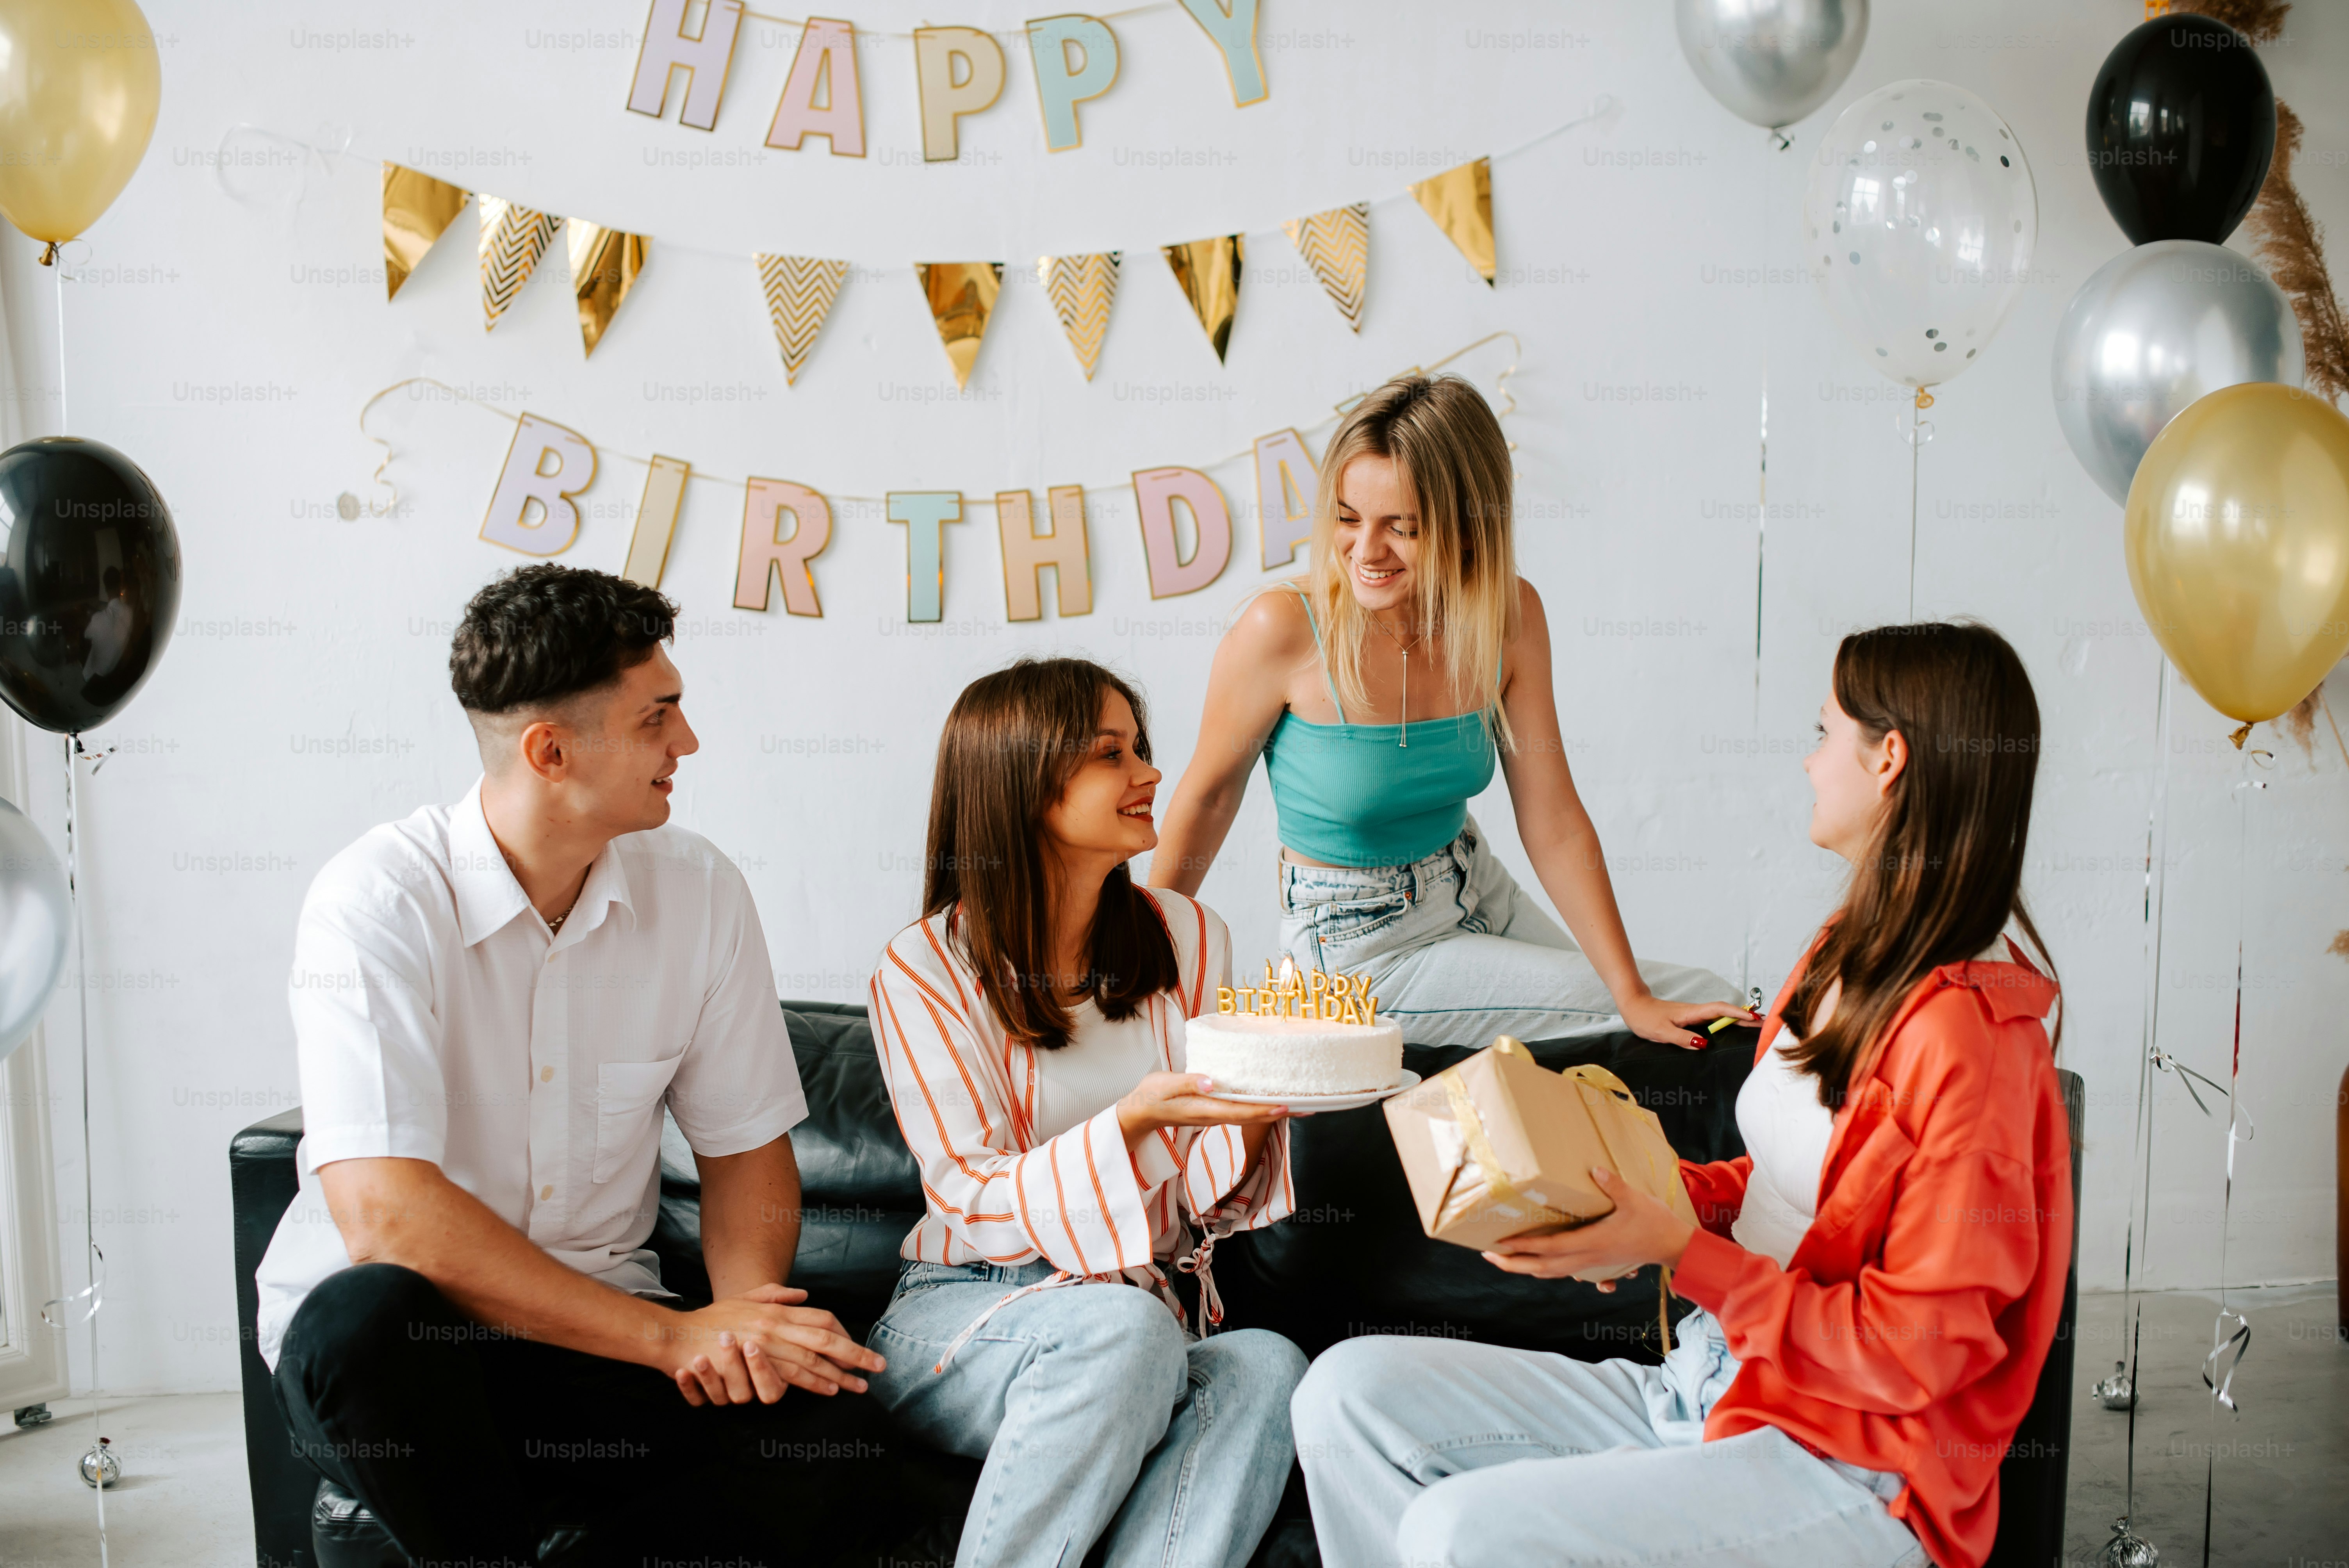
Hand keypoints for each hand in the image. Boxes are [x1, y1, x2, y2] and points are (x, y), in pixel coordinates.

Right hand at [656, 1285, 885, 1406]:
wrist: (677, 1335)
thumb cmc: (711, 1319)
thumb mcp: (744, 1299)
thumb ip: (775, 1294)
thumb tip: (804, 1295)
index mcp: (777, 1310)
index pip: (822, 1319)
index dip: (844, 1334)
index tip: (860, 1348)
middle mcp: (777, 1324)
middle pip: (825, 1339)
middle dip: (854, 1354)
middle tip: (877, 1367)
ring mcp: (766, 1343)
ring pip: (812, 1359)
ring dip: (837, 1374)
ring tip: (857, 1385)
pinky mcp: (754, 1362)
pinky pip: (790, 1374)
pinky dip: (812, 1381)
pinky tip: (827, 1389)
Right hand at [1117, 1072, 1289, 1142]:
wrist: (1140, 1112)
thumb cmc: (1151, 1096)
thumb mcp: (1165, 1085)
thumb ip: (1188, 1083)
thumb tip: (1212, 1083)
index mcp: (1204, 1109)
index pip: (1241, 1111)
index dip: (1264, 1109)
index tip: (1286, 1106)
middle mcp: (1214, 1115)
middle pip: (1253, 1117)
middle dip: (1280, 1113)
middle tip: (1308, 1107)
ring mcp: (1215, 1115)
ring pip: (1250, 1115)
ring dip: (1274, 1111)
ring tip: (1298, 1105)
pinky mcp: (1214, 1111)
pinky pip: (1243, 1111)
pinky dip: (1260, 1107)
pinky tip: (1270, 1100)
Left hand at [1481, 1166, 1695, 1284]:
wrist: (1672, 1247)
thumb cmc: (1654, 1223)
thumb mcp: (1635, 1200)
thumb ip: (1613, 1185)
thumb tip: (1594, 1169)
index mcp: (1592, 1242)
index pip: (1550, 1247)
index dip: (1523, 1246)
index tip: (1500, 1242)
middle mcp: (1587, 1257)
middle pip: (1542, 1267)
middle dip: (1513, 1263)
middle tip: (1488, 1255)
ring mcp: (1590, 1263)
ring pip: (1550, 1272)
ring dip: (1525, 1267)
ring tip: (1504, 1259)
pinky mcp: (1596, 1263)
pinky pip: (1562, 1271)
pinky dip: (1544, 1268)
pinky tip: (1536, 1263)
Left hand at [1619, 991, 1757, 1050]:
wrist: (1633, 1005)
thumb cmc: (1645, 1017)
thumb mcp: (1662, 1032)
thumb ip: (1682, 1038)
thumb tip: (1704, 1044)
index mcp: (1691, 1013)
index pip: (1719, 1010)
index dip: (1738, 1014)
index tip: (1755, 1019)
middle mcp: (1695, 1012)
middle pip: (1725, 1012)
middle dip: (1745, 1017)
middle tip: (1765, 1024)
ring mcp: (1692, 1015)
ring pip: (1719, 1015)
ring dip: (1737, 1019)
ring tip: (1754, 1027)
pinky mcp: (1688, 1018)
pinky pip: (1711, 1020)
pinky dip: (1724, 1022)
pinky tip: (1730, 1029)